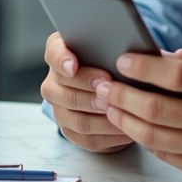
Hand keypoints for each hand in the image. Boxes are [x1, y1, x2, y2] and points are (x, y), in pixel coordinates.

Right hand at [40, 32, 134, 152]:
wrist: (110, 82)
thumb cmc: (111, 57)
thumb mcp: (109, 43)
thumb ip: (110, 42)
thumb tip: (128, 45)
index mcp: (60, 55)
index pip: (54, 55)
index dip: (62, 61)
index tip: (73, 66)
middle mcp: (54, 83)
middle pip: (65, 92)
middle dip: (88, 90)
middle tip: (108, 87)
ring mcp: (60, 109)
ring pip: (77, 119)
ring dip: (101, 117)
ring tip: (121, 110)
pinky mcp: (72, 131)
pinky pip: (88, 138)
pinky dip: (109, 135)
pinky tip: (127, 130)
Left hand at [92, 49, 181, 181]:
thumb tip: (154, 56)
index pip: (176, 74)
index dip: (144, 67)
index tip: (122, 60)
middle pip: (157, 107)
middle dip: (122, 95)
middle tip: (102, 86)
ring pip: (154, 135)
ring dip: (124, 119)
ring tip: (109, 106)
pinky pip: (165, 155)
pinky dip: (145, 139)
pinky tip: (132, 126)